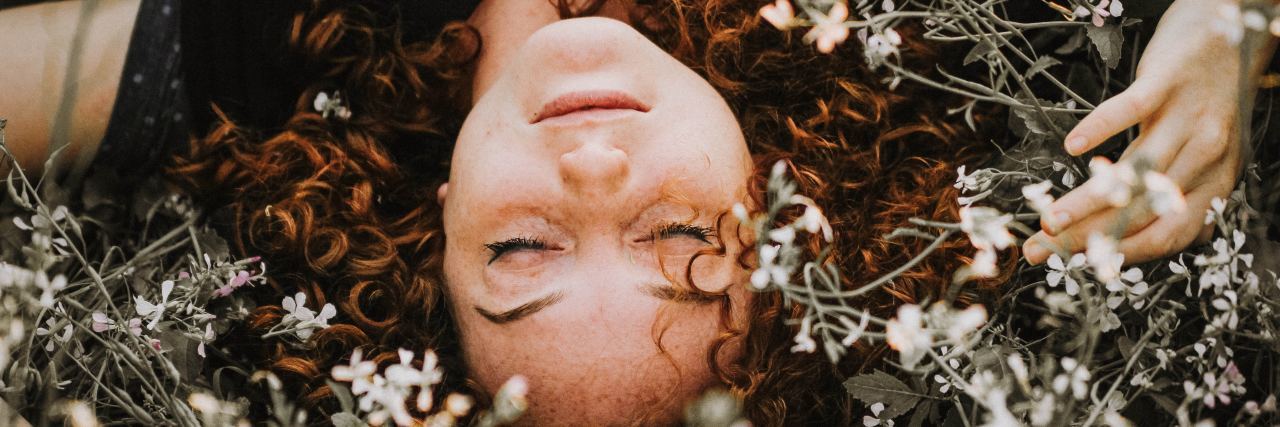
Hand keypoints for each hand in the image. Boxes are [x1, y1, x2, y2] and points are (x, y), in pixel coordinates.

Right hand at [1023, 0, 1253, 264]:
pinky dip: (1101, 128)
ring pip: (1133, 171)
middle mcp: (1205, 156)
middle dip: (1087, 238)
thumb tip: (1129, 241)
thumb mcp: (1201, 157)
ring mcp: (1187, 117)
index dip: (1121, 254)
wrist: (1233, 34)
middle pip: (1142, 210)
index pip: (1168, 236)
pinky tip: (1073, 147)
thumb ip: (1171, 196)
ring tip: (1048, 219)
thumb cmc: (1207, 104)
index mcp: (1214, 183)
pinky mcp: (1168, 80)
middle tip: (1040, 251)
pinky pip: (1132, 109)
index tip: (1074, 266)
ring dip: (1087, 201)